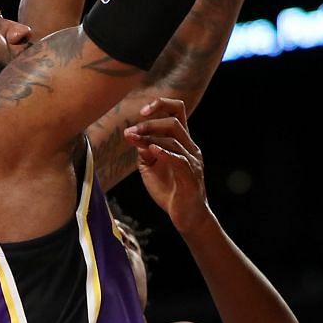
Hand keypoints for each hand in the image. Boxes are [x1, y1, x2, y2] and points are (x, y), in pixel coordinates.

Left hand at [125, 98, 212, 234]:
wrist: (187, 218)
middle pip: (175, 122)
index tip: (142, 111)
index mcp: (182, 143)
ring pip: (175, 139)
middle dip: (150, 123)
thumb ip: (144, 151)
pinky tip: (151, 149)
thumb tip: (133, 136)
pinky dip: (165, 152)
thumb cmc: (170, 191)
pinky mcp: (190, 177)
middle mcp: (190, 148)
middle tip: (130, 132)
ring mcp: (192, 162)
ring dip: (150, 137)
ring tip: (132, 139)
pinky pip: (180, 160)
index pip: (178, 112)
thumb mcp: (151, 168)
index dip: (161, 105)